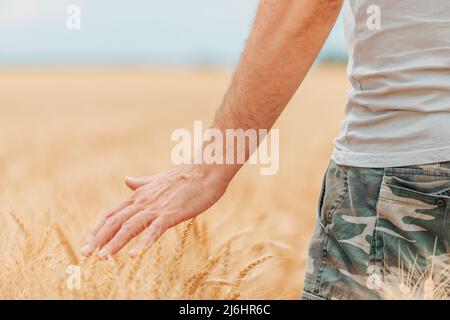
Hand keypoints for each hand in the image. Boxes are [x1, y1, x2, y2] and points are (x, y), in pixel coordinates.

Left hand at [81, 165, 230, 258]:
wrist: (205, 170)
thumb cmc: (185, 177)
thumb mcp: (158, 180)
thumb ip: (141, 183)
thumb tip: (126, 180)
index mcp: (140, 195)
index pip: (113, 213)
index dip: (99, 227)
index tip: (88, 240)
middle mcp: (143, 201)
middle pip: (115, 221)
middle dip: (99, 238)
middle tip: (86, 253)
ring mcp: (156, 208)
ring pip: (129, 227)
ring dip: (114, 243)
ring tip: (102, 258)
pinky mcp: (171, 214)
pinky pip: (154, 231)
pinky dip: (143, 243)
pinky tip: (134, 255)